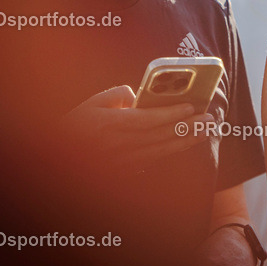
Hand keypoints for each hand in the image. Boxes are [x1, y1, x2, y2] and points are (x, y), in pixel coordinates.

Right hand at [59, 86, 210, 169]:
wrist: (57, 159)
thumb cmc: (76, 125)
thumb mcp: (91, 103)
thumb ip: (117, 95)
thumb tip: (139, 95)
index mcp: (111, 125)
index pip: (148, 120)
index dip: (171, 114)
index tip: (191, 107)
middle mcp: (119, 145)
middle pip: (161, 136)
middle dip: (188, 127)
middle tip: (209, 118)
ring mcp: (124, 161)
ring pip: (162, 151)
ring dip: (186, 141)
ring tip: (205, 131)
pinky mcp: (125, 170)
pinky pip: (154, 160)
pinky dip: (172, 152)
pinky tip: (186, 144)